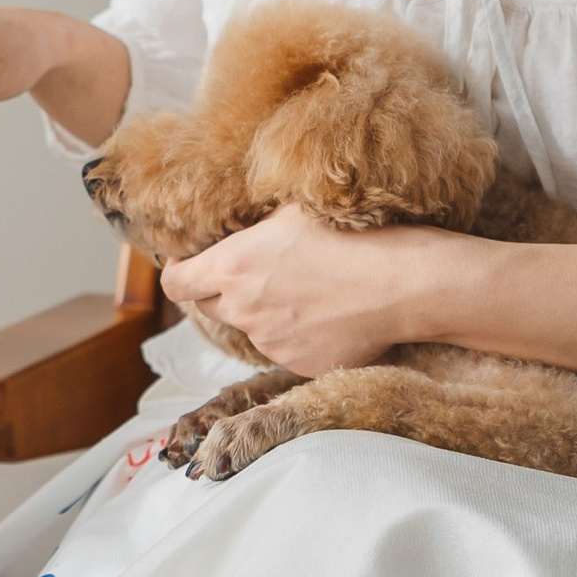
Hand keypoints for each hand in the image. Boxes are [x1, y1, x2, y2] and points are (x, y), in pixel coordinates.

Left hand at [164, 206, 448, 374]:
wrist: (401, 283)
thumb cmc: (350, 235)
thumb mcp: (290, 211)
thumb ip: (251, 229)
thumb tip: (236, 231)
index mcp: (231, 267)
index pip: (175, 284)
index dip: (177, 274)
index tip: (188, 264)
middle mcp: (243, 309)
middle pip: (211, 307)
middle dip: (224, 291)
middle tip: (257, 272)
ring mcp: (270, 342)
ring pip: (253, 327)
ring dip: (266, 312)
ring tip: (309, 290)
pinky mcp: (298, 364)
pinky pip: (285, 347)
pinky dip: (296, 333)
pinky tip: (328, 313)